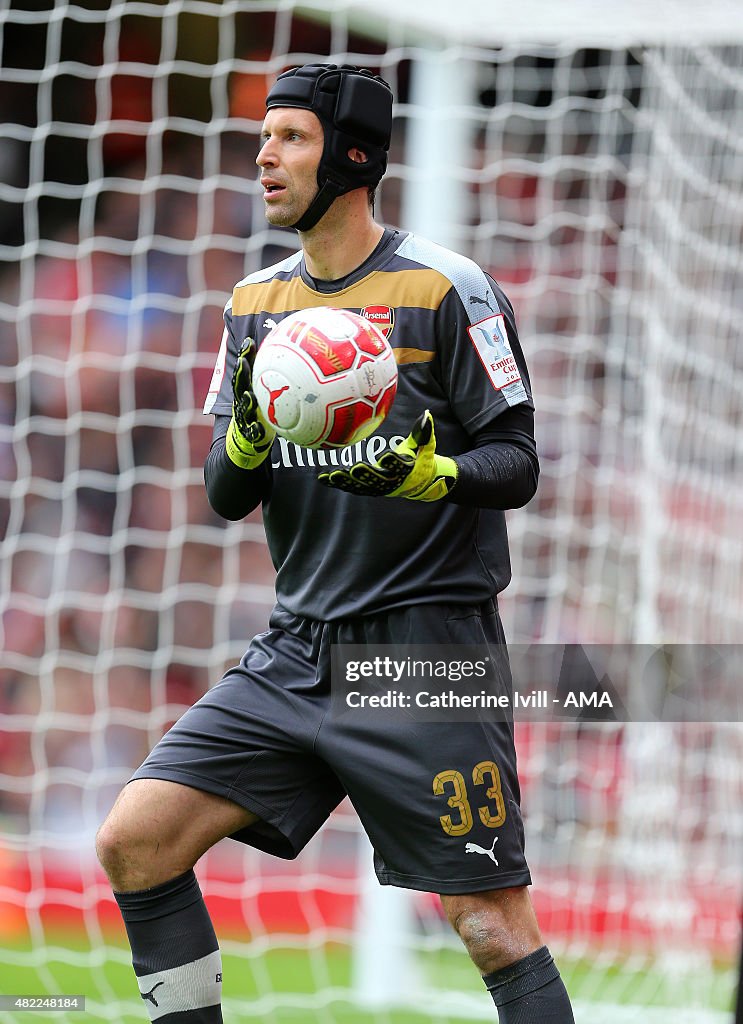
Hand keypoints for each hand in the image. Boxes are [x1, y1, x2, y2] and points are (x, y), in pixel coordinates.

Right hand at [225, 339, 275, 469]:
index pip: (245, 371)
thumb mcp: (268, 395)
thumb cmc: (262, 414)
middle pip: (239, 387)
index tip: (249, 343)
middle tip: (243, 363)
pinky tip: (259, 428)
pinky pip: (252, 432)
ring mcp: (245, 418)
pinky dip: (255, 430)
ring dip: (245, 402)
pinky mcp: (250, 435)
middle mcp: (243, 403)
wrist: (249, 442)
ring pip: (243, 409)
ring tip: (249, 396)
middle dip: (241, 375)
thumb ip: (276, 379)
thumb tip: (297, 356)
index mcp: (248, 392)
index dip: (245, 357)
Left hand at [317, 410, 457, 500]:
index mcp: (407, 471)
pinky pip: (352, 487)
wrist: (420, 482)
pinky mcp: (369, 489)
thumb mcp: (426, 446)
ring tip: (333, 475)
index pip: (400, 467)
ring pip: (362, 487)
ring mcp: (379, 487)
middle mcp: (392, 481)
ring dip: (347, 482)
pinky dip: (338, 484)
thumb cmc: (422, 458)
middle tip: (355, 468)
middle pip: (378, 480)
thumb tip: (426, 414)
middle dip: (367, 475)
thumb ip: (424, 432)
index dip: (393, 463)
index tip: (387, 456)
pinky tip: (323, 478)